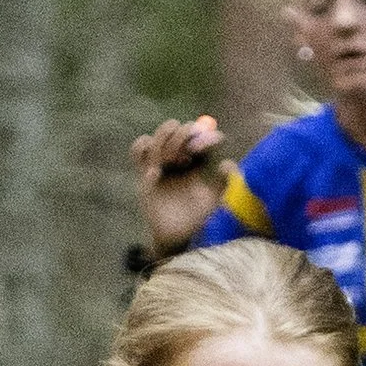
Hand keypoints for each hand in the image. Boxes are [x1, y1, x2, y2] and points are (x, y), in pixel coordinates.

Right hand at [130, 116, 226, 253]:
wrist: (176, 236)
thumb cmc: (198, 220)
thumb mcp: (216, 202)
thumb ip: (225, 183)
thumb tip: (225, 163)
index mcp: (200, 162)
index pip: (203, 137)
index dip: (203, 137)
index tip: (201, 149)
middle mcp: (181, 158)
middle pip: (181, 129)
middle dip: (183, 137)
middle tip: (185, 158)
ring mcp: (162, 162)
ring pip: (161, 134)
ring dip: (165, 144)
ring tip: (170, 164)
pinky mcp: (144, 171)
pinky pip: (139, 147)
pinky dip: (144, 148)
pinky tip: (154, 172)